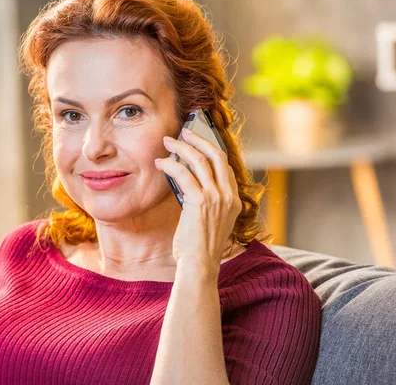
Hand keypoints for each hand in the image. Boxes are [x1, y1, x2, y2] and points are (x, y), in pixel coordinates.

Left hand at [154, 128, 241, 274]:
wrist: (199, 264)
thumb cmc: (199, 245)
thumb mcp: (210, 219)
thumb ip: (206, 199)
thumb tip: (187, 178)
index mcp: (234, 200)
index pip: (224, 165)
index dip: (210, 149)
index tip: (196, 141)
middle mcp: (229, 196)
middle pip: (216, 155)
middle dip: (199, 139)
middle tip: (184, 131)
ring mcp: (217, 198)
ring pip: (200, 160)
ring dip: (182, 147)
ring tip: (168, 142)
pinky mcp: (200, 202)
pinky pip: (184, 174)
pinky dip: (171, 164)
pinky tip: (161, 163)